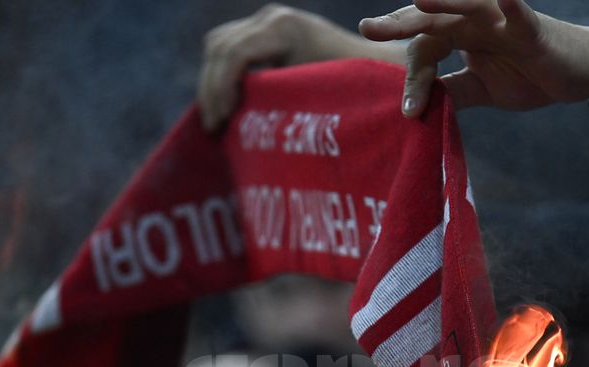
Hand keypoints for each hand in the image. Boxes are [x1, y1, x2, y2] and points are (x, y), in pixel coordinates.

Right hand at [198, 4, 406, 130]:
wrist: (376, 68)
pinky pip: (229, 47)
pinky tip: (226, 107)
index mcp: (285, 28)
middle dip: (212, 88)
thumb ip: (274, 101)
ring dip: (212, 82)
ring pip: (218, 44)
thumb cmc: (354, 88)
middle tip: (214, 128)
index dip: (221, 88)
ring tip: (217, 121)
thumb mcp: (315, 96)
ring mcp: (267, 21)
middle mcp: (272, 17)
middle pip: (219, 46)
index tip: (221, 123)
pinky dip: (221, 75)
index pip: (234, 53)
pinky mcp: (265, 32)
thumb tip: (235, 127)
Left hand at [359, 0, 588, 117]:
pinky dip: (508, 4)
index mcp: (461, 34)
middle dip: (401, 22)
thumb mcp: (482, 90)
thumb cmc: (530, 74)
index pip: (425, 47)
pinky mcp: (532, 29)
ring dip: (445, 2)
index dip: (414, 77)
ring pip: (469, 7)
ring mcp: (503, 21)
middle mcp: (476, 21)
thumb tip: (418, 108)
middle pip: (434, 18)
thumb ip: (451, 93)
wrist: (578, 73)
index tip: (408, 110)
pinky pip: (518, 13)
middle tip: (369, 29)